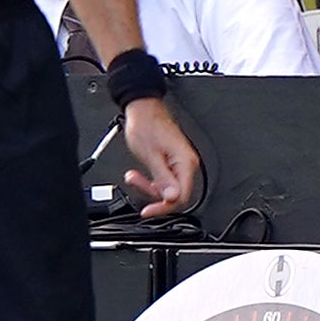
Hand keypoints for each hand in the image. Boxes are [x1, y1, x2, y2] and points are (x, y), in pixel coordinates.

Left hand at [116, 94, 201, 217]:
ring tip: (133, 176)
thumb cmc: (146, 125)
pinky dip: (151, 179)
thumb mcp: (150, 155)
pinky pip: (164, 178)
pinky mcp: (171, 160)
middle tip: (135, 183)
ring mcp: (179, 162)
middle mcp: (186, 163)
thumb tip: (172, 198)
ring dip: (149, 185)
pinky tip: (139, 174)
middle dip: (152, 193)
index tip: (148, 211)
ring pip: (167, 186)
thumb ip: (162, 178)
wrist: (142, 108)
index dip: (164, 207)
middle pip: (174, 193)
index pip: (181, 196)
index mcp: (185, 162)